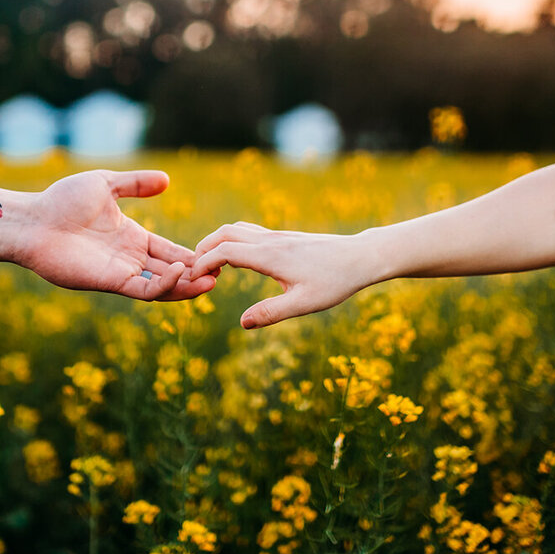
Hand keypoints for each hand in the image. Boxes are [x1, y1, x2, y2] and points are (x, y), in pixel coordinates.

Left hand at [14, 170, 215, 300]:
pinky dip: (163, 285)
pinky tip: (178, 271)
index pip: (170, 250)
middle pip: (171, 272)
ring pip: (162, 287)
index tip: (218, 253)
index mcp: (132, 238)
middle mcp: (129, 259)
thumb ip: (136, 183)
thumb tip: (167, 180)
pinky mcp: (109, 282)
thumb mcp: (106, 184)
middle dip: (197, 274)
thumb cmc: (62, 200)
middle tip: (223, 271)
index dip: (193, 254)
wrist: (34, 220)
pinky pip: (143, 290)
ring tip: (211, 280)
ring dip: (186, 285)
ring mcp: (120, 273)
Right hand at [191, 223, 372, 327]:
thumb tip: (243, 323)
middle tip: (194, 271)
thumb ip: (272, 313)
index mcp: (270, 256)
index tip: (193, 279)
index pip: (224, 251)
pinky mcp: (284, 238)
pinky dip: (233, 242)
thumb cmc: (335, 281)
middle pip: (224, 233)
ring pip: (236, 229)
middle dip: (203, 248)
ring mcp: (277, 236)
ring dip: (217, 243)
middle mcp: (270, 241)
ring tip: (211, 267)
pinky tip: (237, 261)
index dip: (203, 263)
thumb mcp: (305, 303)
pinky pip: (249, 232)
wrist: (361, 257)